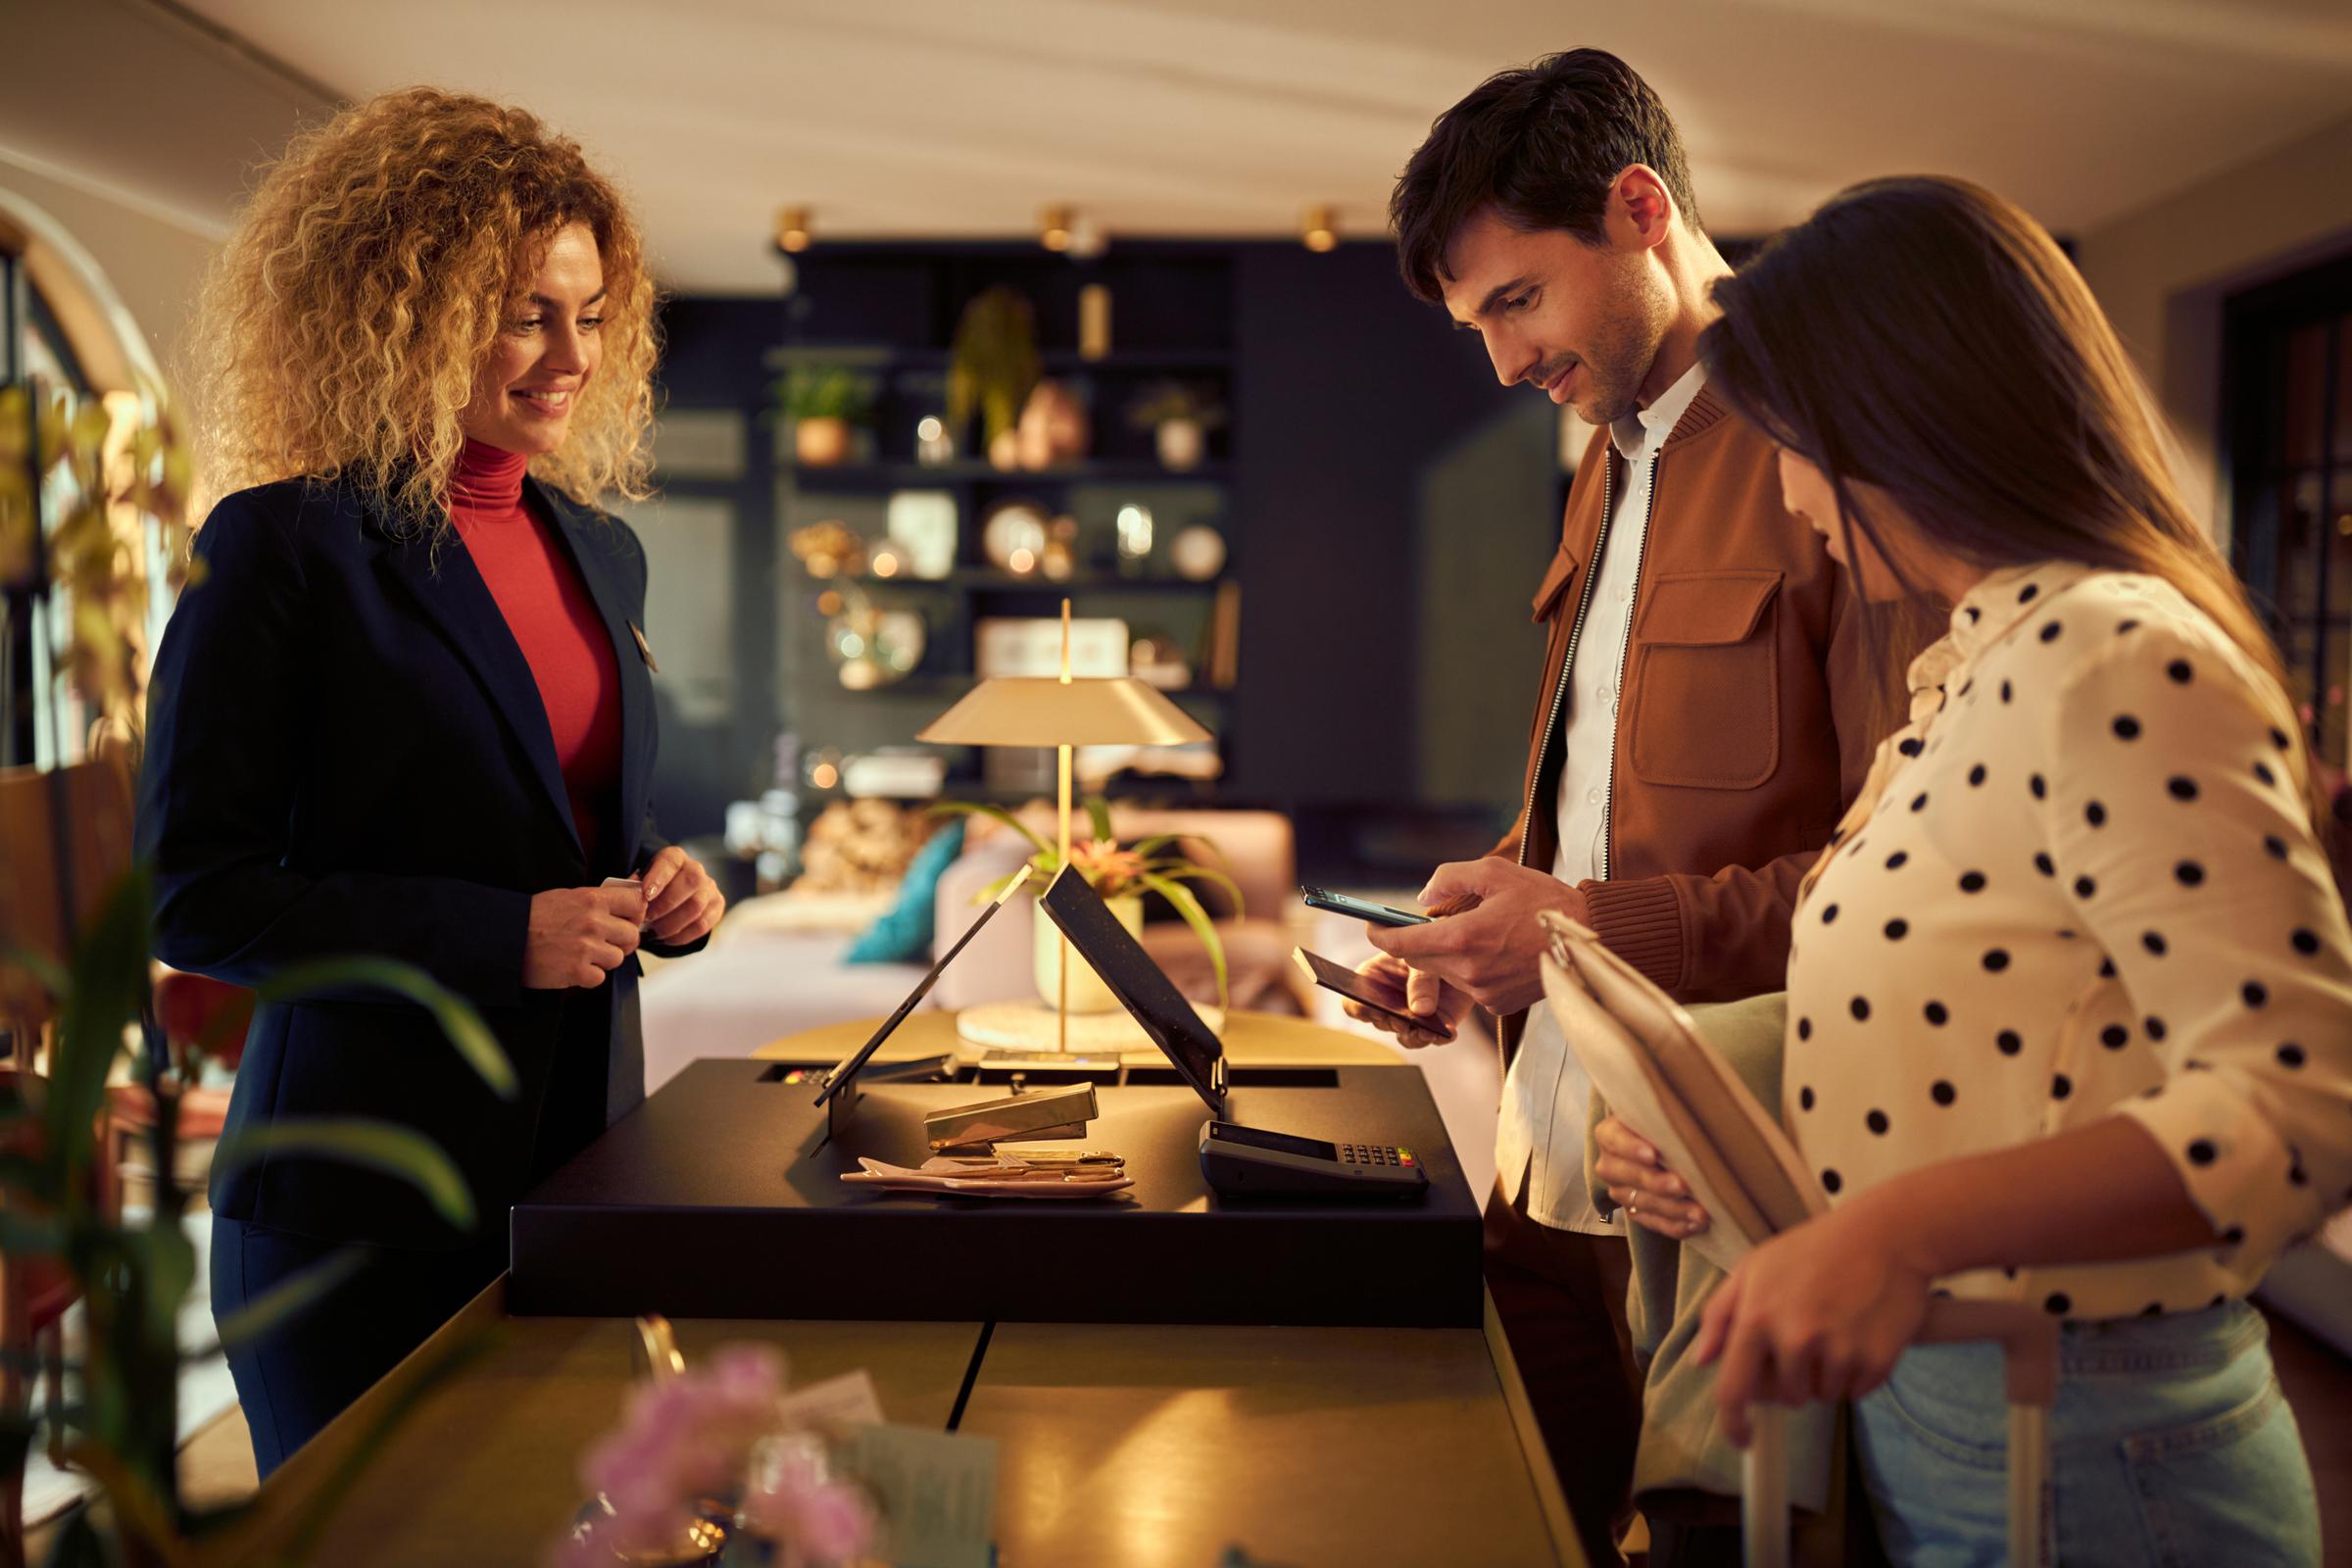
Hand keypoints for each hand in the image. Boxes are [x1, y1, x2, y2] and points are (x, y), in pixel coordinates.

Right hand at [525, 883, 645, 988]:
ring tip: (582, 954)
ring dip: (603, 960)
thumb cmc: (535, 915)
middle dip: (621, 941)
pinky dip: (588, 976)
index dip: (636, 913)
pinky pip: (599, 977)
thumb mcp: (568, 896)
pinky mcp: (578, 972)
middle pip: (632, 935)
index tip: (628, 919)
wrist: (504, 937)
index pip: (637, 902)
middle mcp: (594, 922)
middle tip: (604, 942)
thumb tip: (635, 886)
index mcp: (593, 899)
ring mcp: (587, 948)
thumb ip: (600, 899)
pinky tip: (571, 967)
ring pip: (617, 958)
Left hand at [640, 845, 725, 946]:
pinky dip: (683, 935)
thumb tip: (631, 892)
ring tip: (654, 932)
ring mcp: (709, 887)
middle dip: (666, 904)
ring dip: (672, 923)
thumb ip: (634, 887)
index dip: (659, 877)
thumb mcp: (639, 883)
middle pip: (691, 881)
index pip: (672, 860)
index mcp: (675, 857)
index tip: (646, 895)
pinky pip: (703, 924)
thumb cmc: (649, 891)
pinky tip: (667, 939)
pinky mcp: (717, 905)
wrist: (668, 899)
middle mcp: (695, 869)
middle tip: (647, 918)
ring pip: (697, 905)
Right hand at [1343, 954, 1470, 1048]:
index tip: (1373, 1009)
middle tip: (1404, 1019)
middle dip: (1393, 1022)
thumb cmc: (1431, 944)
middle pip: (1381, 1022)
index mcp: (1373, 979)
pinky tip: (1448, 1031)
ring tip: (1428, 1031)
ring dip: (1415, 1036)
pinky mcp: (1434, 1024)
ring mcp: (1410, 1016)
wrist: (1457, 949)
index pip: (1353, 1003)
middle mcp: (1388, 1003)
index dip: (1359, 1008)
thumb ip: (1420, 978)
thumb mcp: (1422, 953)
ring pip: (1406, 1036)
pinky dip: (1441, 1037)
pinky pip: (1435, 1038)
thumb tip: (1420, 1011)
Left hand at [1364, 858, 1587, 1015]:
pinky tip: (1496, 951)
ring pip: (1445, 973)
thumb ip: (1451, 878)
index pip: (1402, 944)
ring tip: (1479, 931)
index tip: (1372, 926)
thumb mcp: (1496, 873)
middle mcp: (1469, 972)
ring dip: (1448, 954)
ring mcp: (1483, 993)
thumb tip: (1424, 896)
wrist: (1588, 941)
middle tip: (1431, 920)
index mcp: (1464, 939)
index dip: (1380, 935)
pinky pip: (1469, 985)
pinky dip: (1471, 968)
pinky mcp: (1498, 1005)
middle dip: (1419, 941)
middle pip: (1420, 960)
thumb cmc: (1546, 903)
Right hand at [1593, 1116, 1708, 1237]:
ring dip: (1674, 1209)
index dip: (1632, 1148)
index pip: (1614, 1140)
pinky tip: (1696, 1224)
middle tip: (1683, 1185)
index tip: (1653, 1154)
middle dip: (1658, 1183)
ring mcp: (1621, 1191)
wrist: (1666, 1145)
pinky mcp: (1635, 1212)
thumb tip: (1691, 1116)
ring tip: (1701, 1212)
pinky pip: (1654, 1223)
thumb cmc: (1667, 1121)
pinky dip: (1676, 1226)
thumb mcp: (1662, 1112)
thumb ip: (1667, 1113)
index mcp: (1610, 1133)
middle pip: (1629, 1175)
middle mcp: (1610, 1164)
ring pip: (1644, 1203)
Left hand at [1692, 1198, 1933, 1445]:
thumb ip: (1720, 1314)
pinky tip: (1859, 1335)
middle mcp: (1795, 1339)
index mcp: (1757, 1317)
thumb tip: (1701, 1361)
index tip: (1742, 1439)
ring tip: (1835, 1331)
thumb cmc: (1813, 1249)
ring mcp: (1838, 1352)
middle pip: (1787, 1397)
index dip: (1733, 1424)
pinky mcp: (1876, 1361)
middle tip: (1808, 1340)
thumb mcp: (1753, 1268)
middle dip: (1793, 1379)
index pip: (1734, 1390)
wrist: (1885, 1236)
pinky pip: (1857, 1392)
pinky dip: (1856, 1374)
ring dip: (1826, 1377)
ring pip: (1823, 1396)